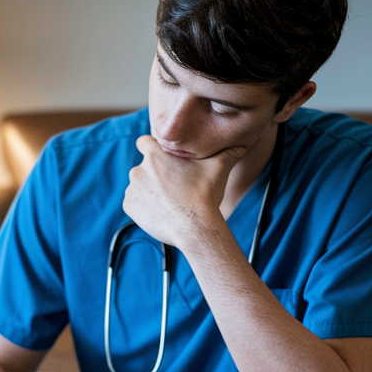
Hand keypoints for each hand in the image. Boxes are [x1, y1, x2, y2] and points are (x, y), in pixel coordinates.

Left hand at [122, 135, 248, 248]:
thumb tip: (243, 142)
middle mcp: (138, 170)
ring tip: (169, 201)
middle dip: (155, 174)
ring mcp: (132, 189)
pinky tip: (161, 211)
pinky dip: (144, 206)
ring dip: (149, 190)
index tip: (162, 158)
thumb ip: (228, 151)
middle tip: (174, 186)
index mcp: (155, 155)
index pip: (144, 142)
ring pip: (139, 185)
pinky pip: (134, 202)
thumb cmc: (205, 196)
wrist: (195, 229)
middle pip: (144, 167)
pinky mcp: (129, 207)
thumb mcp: (219, 168)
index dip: (152, 148)